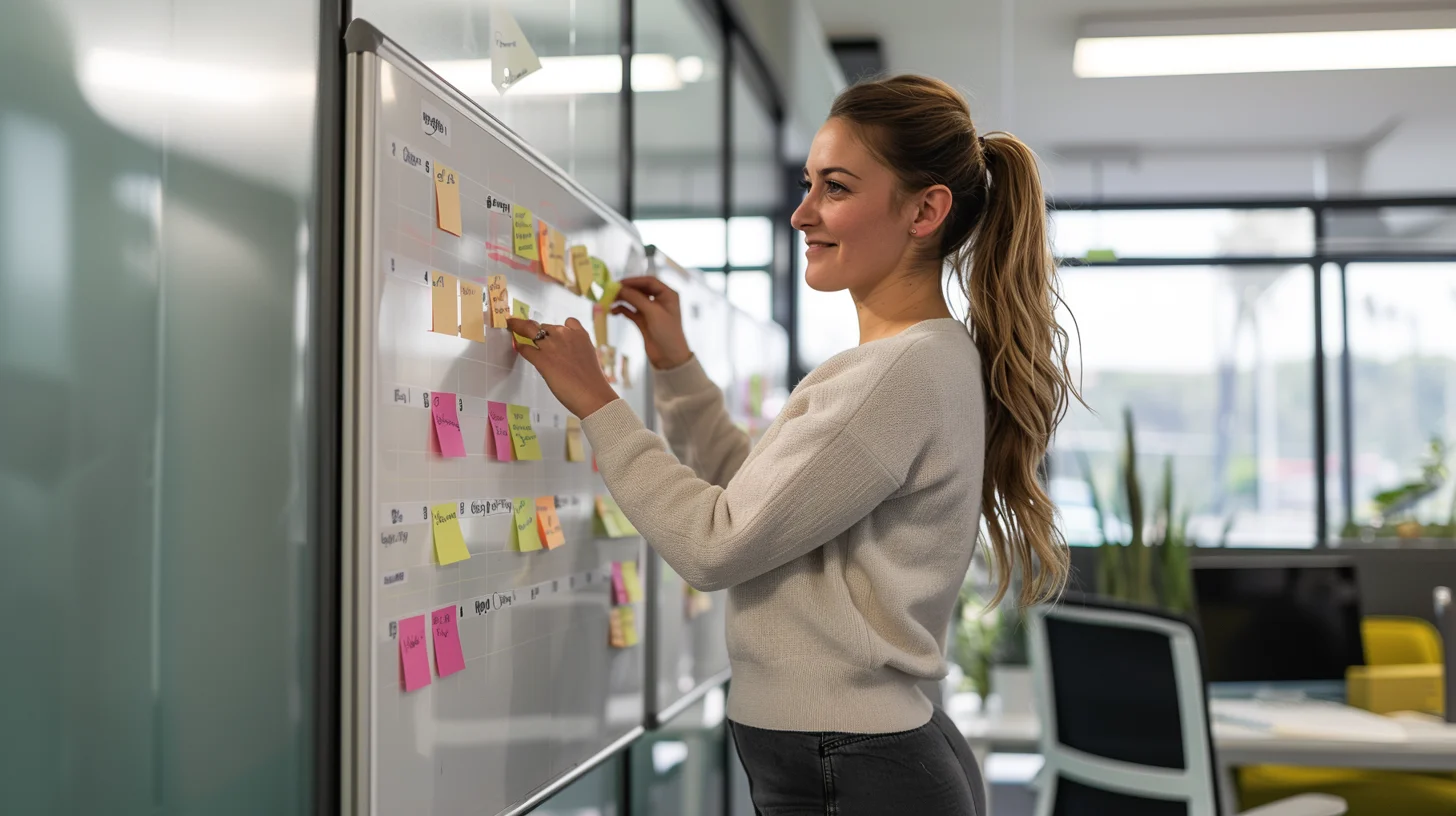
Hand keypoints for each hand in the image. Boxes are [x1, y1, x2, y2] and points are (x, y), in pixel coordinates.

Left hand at [505, 316, 619, 418]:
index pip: (569, 322)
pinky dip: (520, 347)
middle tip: (526, 329)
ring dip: (521, 329)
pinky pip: (525, 348)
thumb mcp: (589, 358)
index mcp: (580, 335)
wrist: (593, 395)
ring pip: (530, 329)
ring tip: (513, 326)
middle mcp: (565, 335)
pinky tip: (517, 347)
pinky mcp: (542, 359)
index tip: (552, 331)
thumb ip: (576, 351)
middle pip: (546, 326)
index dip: (559, 328)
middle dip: (538, 331)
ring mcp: (552, 346)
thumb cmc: (593, 383)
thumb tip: (565, 355)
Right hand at [612, 277, 692, 369]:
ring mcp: (651, 311)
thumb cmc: (667, 333)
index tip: (619, 283)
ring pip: (634, 300)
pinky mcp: (643, 321)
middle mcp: (660, 300)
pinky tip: (613, 311)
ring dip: (622, 300)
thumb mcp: (653, 313)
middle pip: (640, 289)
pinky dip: (622, 309)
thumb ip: (636, 298)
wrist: (669, 358)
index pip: (649, 281)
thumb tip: (619, 288)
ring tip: (609, 301)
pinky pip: (631, 311)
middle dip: (626, 290)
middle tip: (610, 291)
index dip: (634, 280)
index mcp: (668, 294)